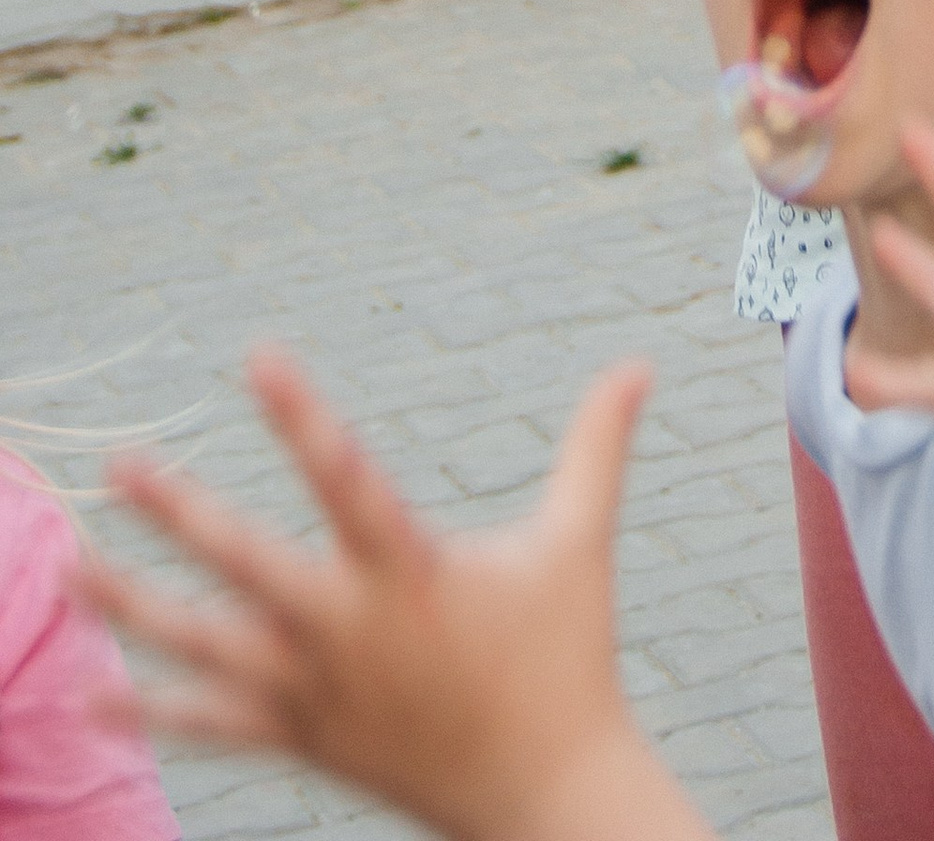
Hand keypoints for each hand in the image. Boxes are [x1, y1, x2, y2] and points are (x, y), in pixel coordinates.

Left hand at [86, 348, 654, 840]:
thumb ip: (598, 446)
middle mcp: (350, 632)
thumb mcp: (580, 543)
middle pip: (247, 565)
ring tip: (74, 564)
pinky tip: (93, 690)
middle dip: (180, 515)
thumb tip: (642, 360)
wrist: (541, 795)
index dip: (300, 414)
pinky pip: (211, 723)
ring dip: (134, 605)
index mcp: (412, 573)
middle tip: (122, 464)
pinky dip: (150, 706)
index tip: (258, 356)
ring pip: (205, 646)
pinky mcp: (303, 739)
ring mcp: (317, 693)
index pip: (347, 475)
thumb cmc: (565, 656)